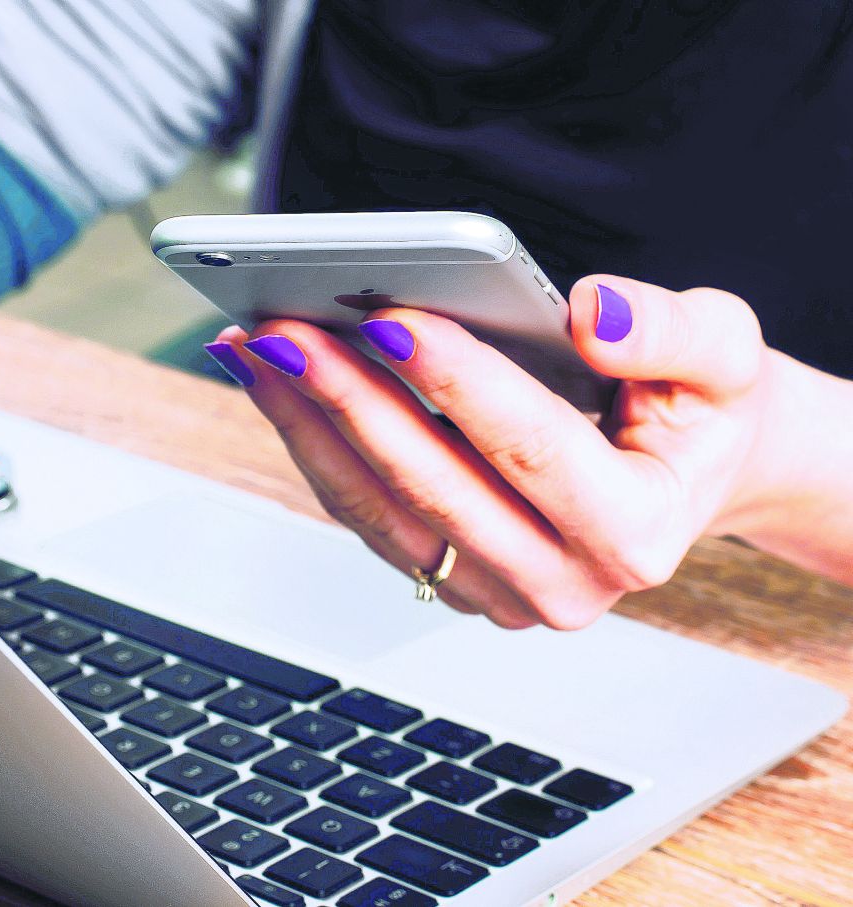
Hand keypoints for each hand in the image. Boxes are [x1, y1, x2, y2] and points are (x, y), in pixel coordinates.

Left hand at [206, 276, 776, 629]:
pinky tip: (279, 384)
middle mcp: (563, 583)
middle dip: (350, 400)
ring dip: (309, 425)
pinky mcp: (453, 578)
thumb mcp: (725, 356)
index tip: (390, 315)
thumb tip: (589, 313)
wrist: (692, 475)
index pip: (530, 449)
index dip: (457, 381)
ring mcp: (498, 592)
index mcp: (637, 532)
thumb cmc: (703, 412)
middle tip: (284, 328)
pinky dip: (315, 446)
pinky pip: (366, 516)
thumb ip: (672, 331)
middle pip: (432, 488)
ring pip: (380, 511)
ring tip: (259, 348)